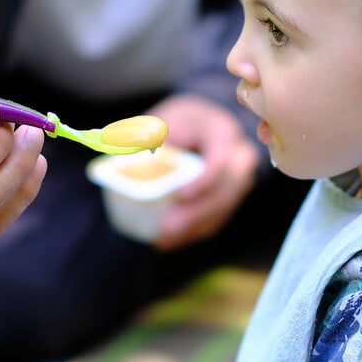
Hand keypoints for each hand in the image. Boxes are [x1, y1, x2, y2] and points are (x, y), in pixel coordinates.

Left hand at [149, 94, 259, 250]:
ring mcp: (239, 179)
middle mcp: (238, 156)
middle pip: (227, 189)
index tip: (180, 196)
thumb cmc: (176, 123)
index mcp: (222, 132)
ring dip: (194, 226)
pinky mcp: (231, 197)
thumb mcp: (160, 120)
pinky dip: (193, 231)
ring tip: (163, 238)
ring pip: (223, 208)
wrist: (198, 127)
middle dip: (198, 212)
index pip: (222, 158)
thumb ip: (142, 134)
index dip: (204, 181)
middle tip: (168, 226)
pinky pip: (217, 218)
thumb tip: (122, 147)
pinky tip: (168, 240)